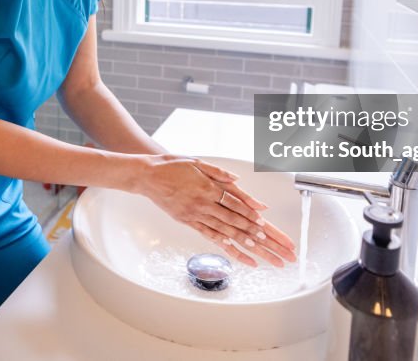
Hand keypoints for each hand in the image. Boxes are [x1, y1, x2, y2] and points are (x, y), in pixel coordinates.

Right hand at [134, 154, 296, 267]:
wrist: (148, 176)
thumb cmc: (173, 166)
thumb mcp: (197, 162)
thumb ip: (219, 172)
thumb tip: (237, 180)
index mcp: (208, 188)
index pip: (234, 202)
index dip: (250, 213)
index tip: (263, 223)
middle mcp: (204, 204)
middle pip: (234, 221)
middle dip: (255, 234)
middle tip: (270, 244)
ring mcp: (196, 215)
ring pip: (224, 232)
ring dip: (244, 243)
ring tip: (261, 254)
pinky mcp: (189, 222)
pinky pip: (210, 237)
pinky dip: (226, 246)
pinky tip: (238, 254)